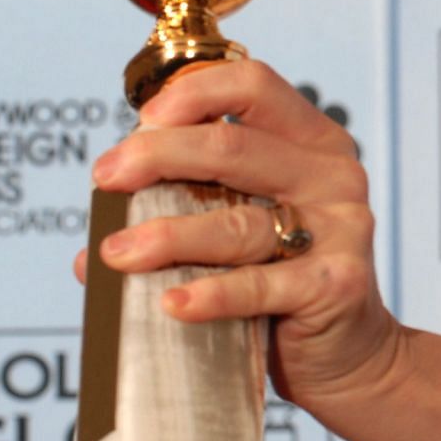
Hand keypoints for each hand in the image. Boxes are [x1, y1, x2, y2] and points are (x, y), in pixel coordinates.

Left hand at [76, 60, 400, 410]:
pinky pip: (260, 285)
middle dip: (158, 157)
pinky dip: (211, 294)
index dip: (193, 94)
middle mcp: (331, 176)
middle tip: (105, 179)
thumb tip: (93, 244)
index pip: (254, 87)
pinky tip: (170, 302)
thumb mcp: (246, 225)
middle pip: (234, 147)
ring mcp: (340, 229)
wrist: (348, 354)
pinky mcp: (336, 284)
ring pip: (238, 222)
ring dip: (166, 235)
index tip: (141, 122)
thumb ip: (189, 211)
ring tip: (116, 254)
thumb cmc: (285, 281)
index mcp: (311, 143)